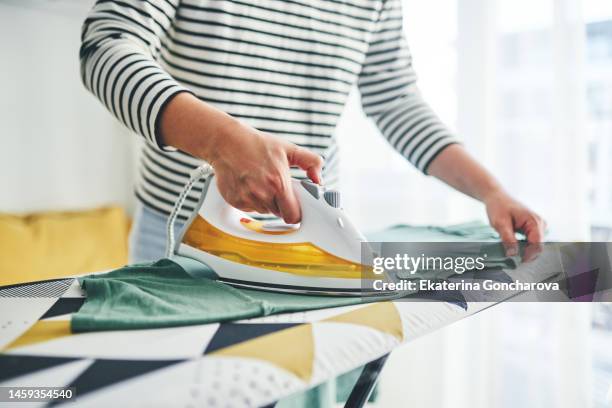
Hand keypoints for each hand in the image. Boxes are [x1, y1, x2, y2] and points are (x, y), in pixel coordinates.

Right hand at [160, 93, 322, 223]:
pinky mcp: (234, 201)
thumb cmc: (256, 144)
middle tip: (278, 187)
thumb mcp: (288, 149)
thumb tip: (318, 178)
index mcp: (278, 183)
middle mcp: (262, 194)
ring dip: (266, 202)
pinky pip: (249, 208)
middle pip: (279, 214)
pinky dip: (251, 200)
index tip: (297, 205)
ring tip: (261, 181)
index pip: (294, 215)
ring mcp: (247, 199)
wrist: (226, 142)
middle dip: (282, 204)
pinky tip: (249, 184)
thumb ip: (310, 162)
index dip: (297, 211)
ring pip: (264, 211)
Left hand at [483, 189, 545, 259]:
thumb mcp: (500, 224)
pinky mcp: (533, 228)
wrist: (496, 197)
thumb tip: (513, 255)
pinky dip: (524, 247)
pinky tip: (514, 248)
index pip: (537, 245)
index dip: (528, 255)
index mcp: (534, 221)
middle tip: (511, 259)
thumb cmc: (498, 207)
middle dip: (526, 254)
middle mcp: (540, 223)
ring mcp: (538, 226)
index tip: (516, 261)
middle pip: (538, 247)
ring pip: (535, 245)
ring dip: (525, 251)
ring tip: (511, 253)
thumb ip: (508, 239)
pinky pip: (532, 242)